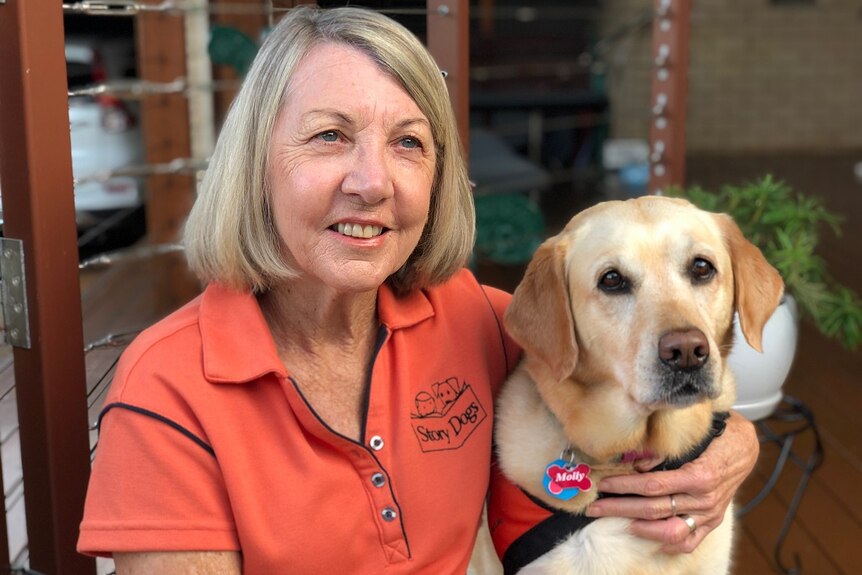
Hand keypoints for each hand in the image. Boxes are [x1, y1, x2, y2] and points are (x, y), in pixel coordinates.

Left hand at [585, 411, 758, 552]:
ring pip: (670, 531)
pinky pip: (689, 541)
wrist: (746, 446)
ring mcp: (708, 513)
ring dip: (639, 528)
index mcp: (698, 475)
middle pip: (654, 509)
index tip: (603, 484)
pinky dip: (668, 544)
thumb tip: (637, 464)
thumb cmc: (716, 434)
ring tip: (617, 521)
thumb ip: (665, 451)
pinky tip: (647, 535)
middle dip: (619, 508)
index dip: (624, 485)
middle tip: (595, 506)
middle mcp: (704, 499)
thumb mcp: (691, 435)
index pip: (652, 485)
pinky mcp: (712, 521)